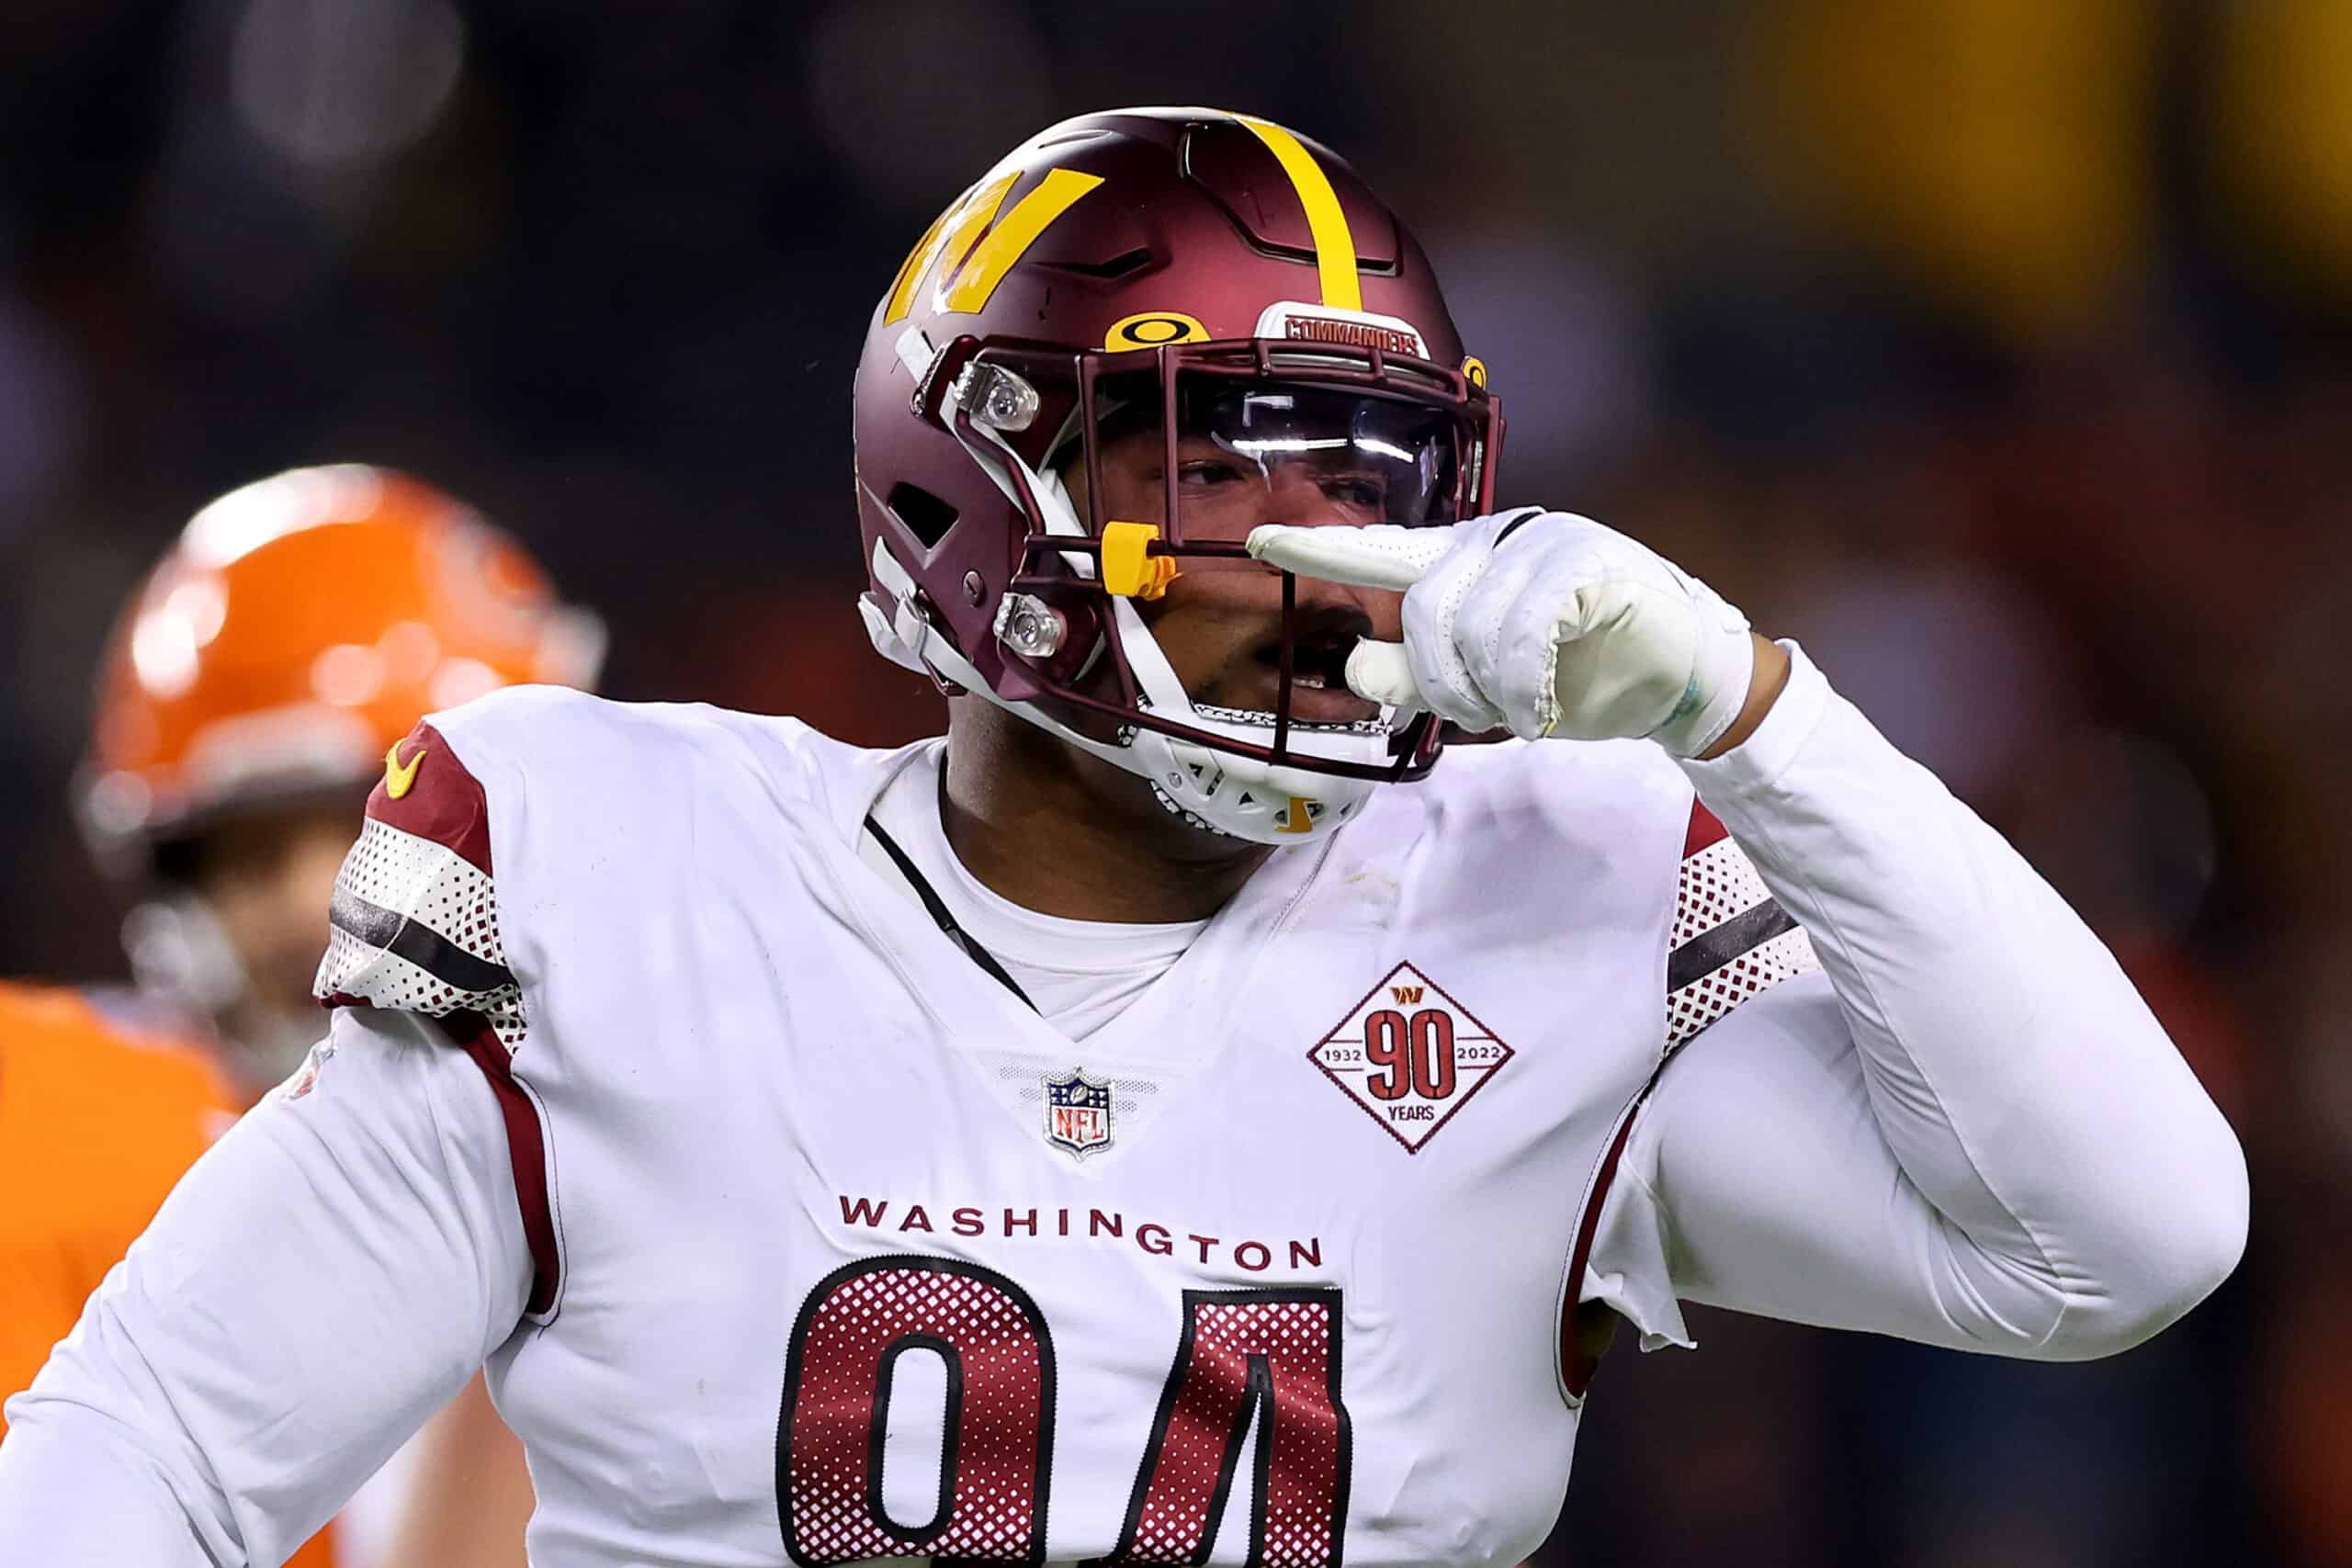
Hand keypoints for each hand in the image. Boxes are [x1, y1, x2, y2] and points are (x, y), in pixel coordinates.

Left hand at [1247, 510, 1760, 756]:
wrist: (1686, 679)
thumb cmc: (1583, 675)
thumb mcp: (1488, 684)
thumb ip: (1422, 675)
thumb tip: (1359, 667)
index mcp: (1471, 561)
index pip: (1383, 552)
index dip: (1320, 549)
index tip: (1257, 541)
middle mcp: (1500, 540)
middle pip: (1422, 612)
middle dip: (1442, 679)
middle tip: (1481, 711)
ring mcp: (1545, 544)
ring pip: (1468, 628)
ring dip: (1491, 689)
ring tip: (1526, 703)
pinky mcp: (1587, 564)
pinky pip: (1520, 634)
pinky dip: (1526, 685)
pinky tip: (1546, 702)